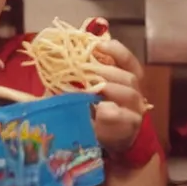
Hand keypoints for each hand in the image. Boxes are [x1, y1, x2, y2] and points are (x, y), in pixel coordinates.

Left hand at [85, 19, 147, 152]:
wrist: (111, 140)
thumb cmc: (96, 111)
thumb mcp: (85, 92)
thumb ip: (77, 79)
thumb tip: (51, 68)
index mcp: (124, 77)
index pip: (126, 60)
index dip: (115, 51)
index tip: (99, 45)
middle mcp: (134, 90)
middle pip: (128, 76)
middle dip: (107, 72)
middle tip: (86, 71)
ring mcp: (135, 108)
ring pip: (130, 94)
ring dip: (110, 89)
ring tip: (93, 90)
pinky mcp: (131, 124)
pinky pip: (125, 116)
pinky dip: (112, 112)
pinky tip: (100, 110)